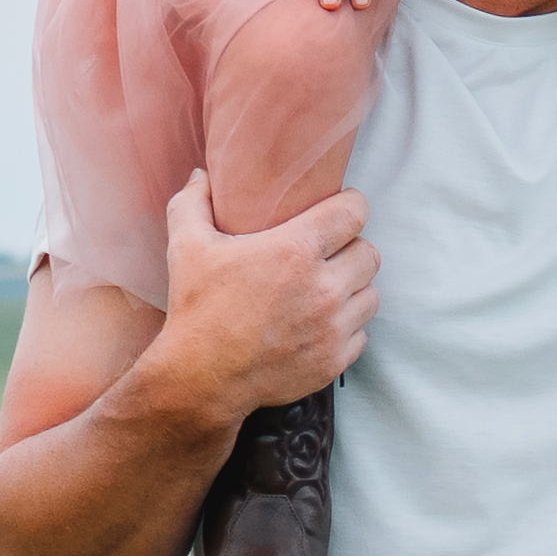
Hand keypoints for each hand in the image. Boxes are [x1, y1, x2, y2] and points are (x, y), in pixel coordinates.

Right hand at [158, 174, 373, 413]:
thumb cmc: (196, 310)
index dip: (350, 206)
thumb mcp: (186, 248)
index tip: (338, 210)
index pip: (355, 212)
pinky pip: (361, 333)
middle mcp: (323, 287)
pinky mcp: (335, 360)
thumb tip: (201, 176)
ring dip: (353, 289)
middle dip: (351, 249)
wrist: (201, 379)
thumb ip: (193, 203)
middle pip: (369, 253)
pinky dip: (346, 327)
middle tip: (328, 255)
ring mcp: (333, 327)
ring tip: (325, 290)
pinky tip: (320, 324)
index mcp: (295, 251)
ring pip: (370, 294)